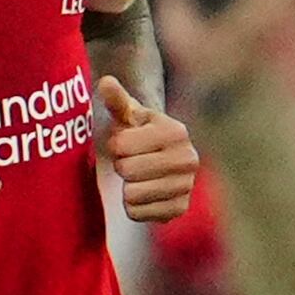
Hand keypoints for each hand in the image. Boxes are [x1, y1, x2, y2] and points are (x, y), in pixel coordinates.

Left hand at [95, 76, 199, 226]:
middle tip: (133, 161)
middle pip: (126, 170)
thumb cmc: (139, 133)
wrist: (160, 158)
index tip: (127, 143)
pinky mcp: (180, 209)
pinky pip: (138, 213)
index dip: (115, 145)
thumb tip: (105, 81)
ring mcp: (187, 186)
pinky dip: (133, 206)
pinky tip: (144, 193)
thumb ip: (116, 99)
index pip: (120, 145)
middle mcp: (189, 159)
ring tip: (139, 177)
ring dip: (127, 187)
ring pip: (131, 194)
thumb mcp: (128, 114)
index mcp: (176, 131)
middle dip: (121, 166)